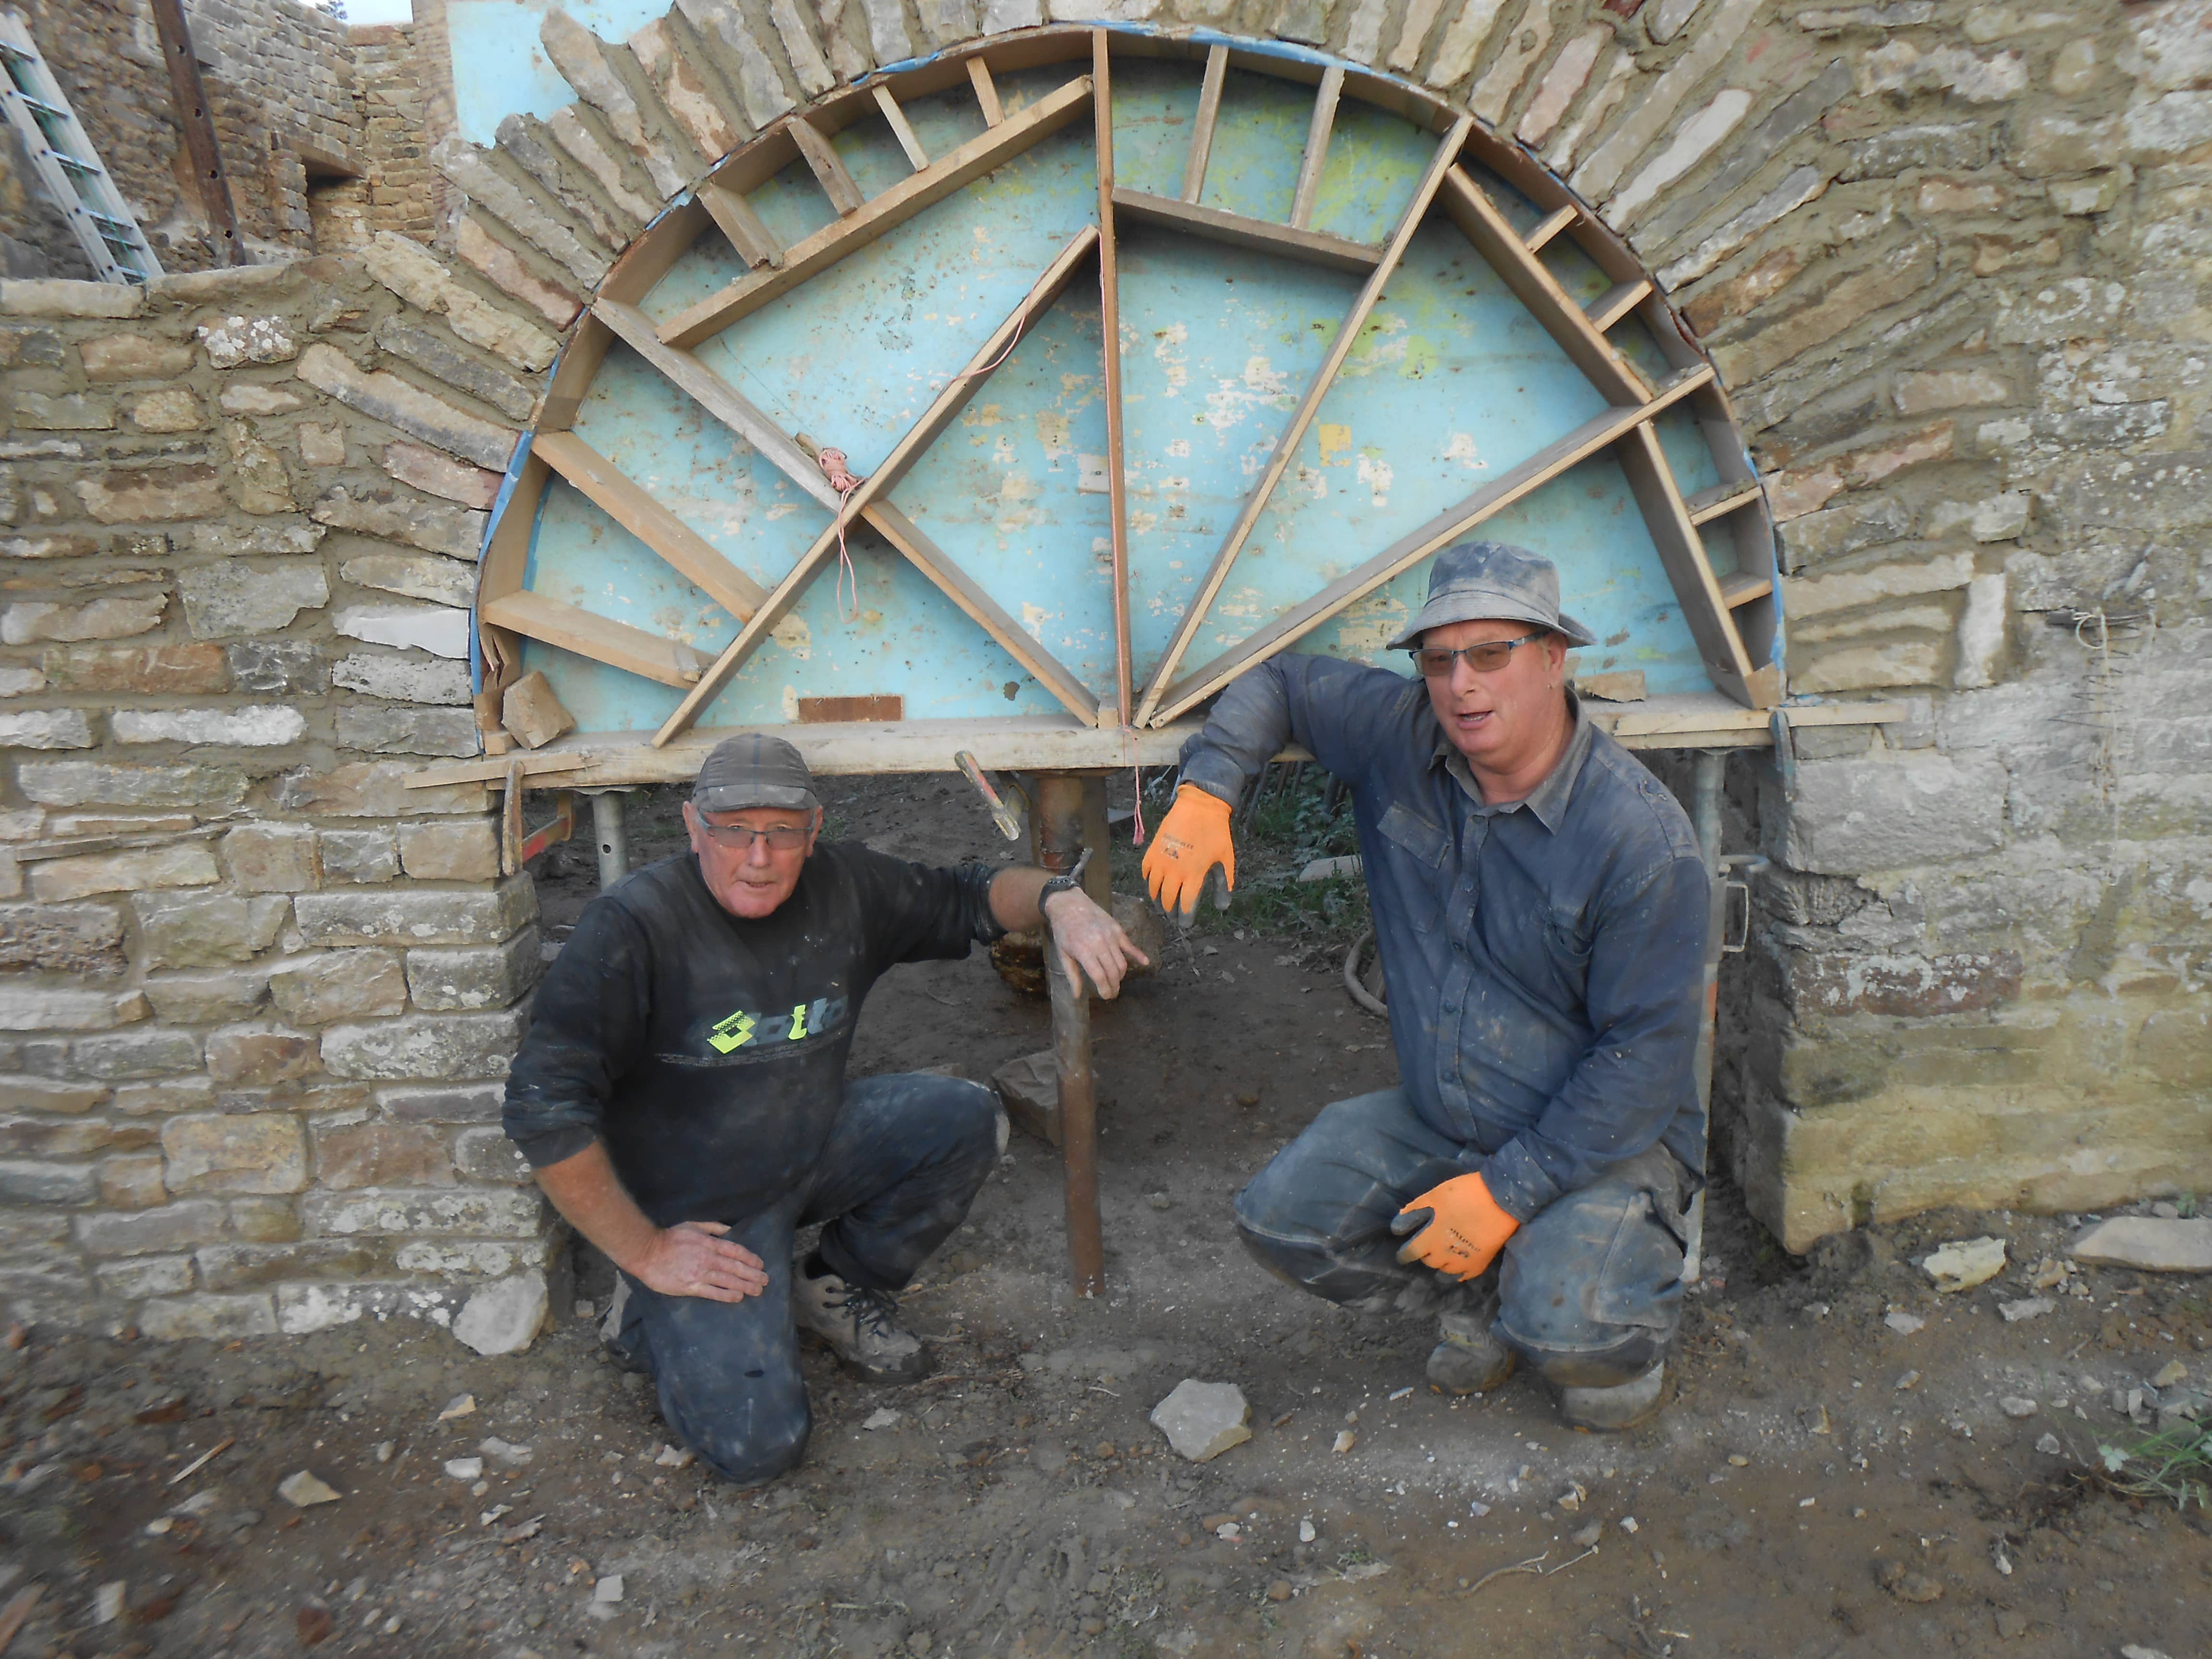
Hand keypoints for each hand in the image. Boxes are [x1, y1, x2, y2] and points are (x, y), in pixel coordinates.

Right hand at [625, 1220, 768, 1302]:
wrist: (647, 1253)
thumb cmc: (670, 1238)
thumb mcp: (693, 1225)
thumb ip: (713, 1227)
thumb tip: (731, 1230)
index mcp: (709, 1243)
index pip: (735, 1251)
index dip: (750, 1258)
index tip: (761, 1264)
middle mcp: (708, 1259)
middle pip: (735, 1267)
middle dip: (753, 1274)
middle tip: (765, 1280)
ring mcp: (700, 1274)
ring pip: (728, 1281)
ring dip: (745, 1286)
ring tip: (758, 1290)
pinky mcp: (690, 1287)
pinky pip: (713, 1292)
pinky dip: (727, 1295)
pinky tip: (738, 1297)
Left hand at [1042, 886, 1150, 998]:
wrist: (1069, 904)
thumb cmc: (1064, 930)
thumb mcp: (1063, 954)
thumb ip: (1072, 976)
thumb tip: (1077, 996)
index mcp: (1084, 951)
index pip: (1100, 977)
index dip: (1105, 990)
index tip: (1105, 996)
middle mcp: (1099, 944)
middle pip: (1113, 972)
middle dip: (1114, 986)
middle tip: (1112, 993)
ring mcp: (1110, 936)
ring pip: (1122, 962)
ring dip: (1121, 975)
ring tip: (1116, 982)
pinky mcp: (1117, 929)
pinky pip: (1130, 945)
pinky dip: (1138, 955)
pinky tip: (1145, 963)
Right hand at [1141, 784, 1234, 917]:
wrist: (1199, 806)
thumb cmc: (1216, 832)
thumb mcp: (1226, 859)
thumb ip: (1224, 884)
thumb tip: (1222, 906)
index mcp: (1193, 874)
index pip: (1186, 904)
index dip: (1185, 918)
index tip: (1186, 924)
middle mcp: (1174, 871)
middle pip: (1167, 900)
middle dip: (1171, 912)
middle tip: (1174, 916)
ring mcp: (1160, 861)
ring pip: (1153, 889)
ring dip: (1158, 900)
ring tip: (1163, 904)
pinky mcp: (1152, 851)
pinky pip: (1146, 873)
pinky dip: (1149, 882)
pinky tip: (1155, 884)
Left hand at [1390, 1172, 1519, 1281]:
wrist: (1500, 1200)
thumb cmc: (1463, 1194)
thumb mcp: (1434, 1195)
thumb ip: (1415, 1209)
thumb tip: (1399, 1220)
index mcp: (1429, 1240)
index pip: (1410, 1253)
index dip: (1404, 1254)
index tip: (1403, 1254)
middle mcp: (1443, 1256)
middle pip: (1428, 1261)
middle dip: (1426, 1254)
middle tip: (1430, 1244)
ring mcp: (1462, 1263)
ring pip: (1444, 1271)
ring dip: (1441, 1263)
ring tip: (1444, 1253)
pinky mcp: (1479, 1265)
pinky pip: (1463, 1275)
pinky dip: (1458, 1270)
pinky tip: (1458, 1263)